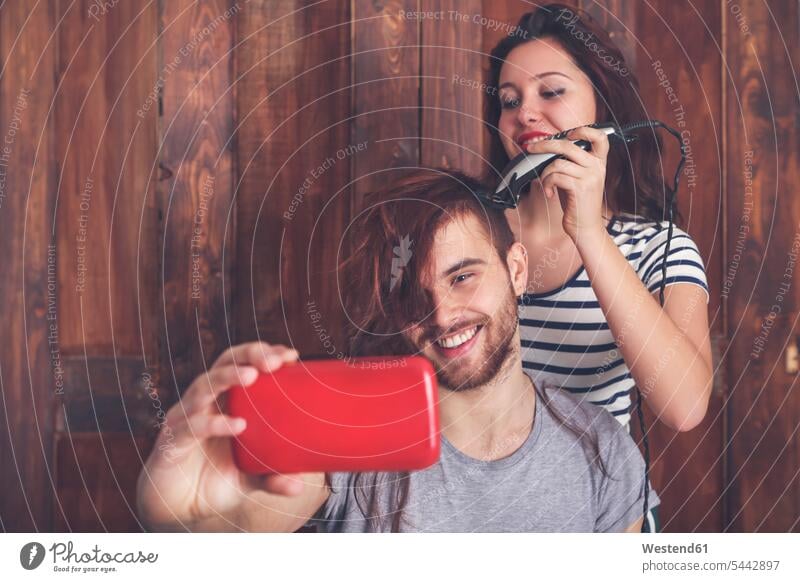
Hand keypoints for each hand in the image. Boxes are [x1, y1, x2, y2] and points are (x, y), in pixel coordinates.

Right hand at [136, 342, 302, 529]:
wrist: (176, 508)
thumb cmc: (213, 481)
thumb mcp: (250, 479)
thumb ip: (272, 477)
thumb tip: (299, 485)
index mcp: (226, 401)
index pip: (243, 364)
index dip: (264, 354)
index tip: (291, 355)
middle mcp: (205, 402)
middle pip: (224, 363)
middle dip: (249, 355)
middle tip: (274, 360)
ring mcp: (186, 418)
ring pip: (204, 386)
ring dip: (228, 377)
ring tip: (252, 376)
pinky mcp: (172, 440)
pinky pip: (192, 426)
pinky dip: (215, 423)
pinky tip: (238, 425)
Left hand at [526, 125, 609, 241]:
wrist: (585, 227)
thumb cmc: (577, 203)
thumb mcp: (577, 178)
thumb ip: (570, 163)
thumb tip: (546, 148)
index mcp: (599, 162)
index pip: (599, 137)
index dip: (583, 130)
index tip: (566, 135)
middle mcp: (597, 167)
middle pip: (568, 145)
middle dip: (545, 144)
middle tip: (531, 148)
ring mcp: (590, 177)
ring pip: (557, 163)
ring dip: (545, 173)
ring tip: (547, 184)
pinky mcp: (580, 188)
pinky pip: (555, 176)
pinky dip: (547, 184)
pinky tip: (550, 193)